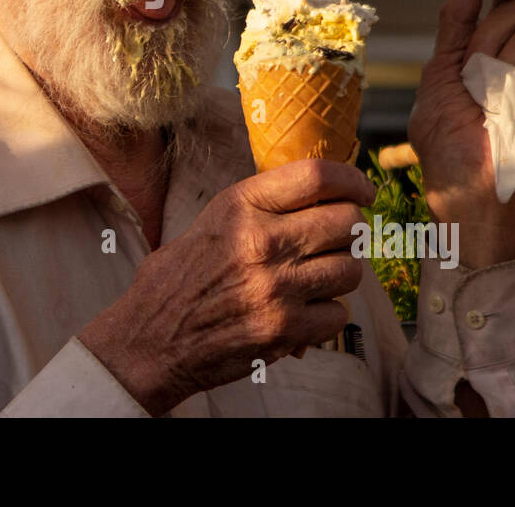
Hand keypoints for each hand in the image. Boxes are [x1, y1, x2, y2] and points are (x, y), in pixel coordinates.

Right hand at [78, 159, 375, 414]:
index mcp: (241, 206)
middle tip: (334, 242)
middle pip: (347, 221)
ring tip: (313, 279)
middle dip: (348, 232)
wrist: (151, 339)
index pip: (318, 176)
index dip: (352, 180)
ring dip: (340, 275)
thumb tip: (322, 195)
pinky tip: (301, 312)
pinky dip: (326, 316)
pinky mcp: (285, 329)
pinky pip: (338, 314)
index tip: (363, 191)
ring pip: (351, 269)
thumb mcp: (213, 221)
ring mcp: (276, 287)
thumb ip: (263, 206)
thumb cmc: (180, 278)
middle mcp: (262, 241)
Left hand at [408, 0, 514, 267]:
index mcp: (488, 53)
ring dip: (501, 63)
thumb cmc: (446, 141)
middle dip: (487, 37)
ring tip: (489, 99)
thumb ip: (456, 24)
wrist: (467, 187)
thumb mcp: (439, 74)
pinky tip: (511, 107)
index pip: (508, 4)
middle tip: (472, 75)